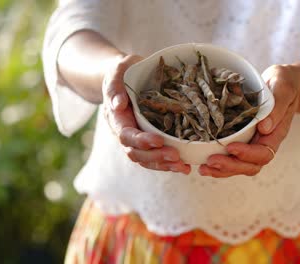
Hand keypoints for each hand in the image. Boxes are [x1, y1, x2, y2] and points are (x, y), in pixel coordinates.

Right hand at [103, 54, 190, 173]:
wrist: (127, 76)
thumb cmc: (123, 71)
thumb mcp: (117, 71)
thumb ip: (115, 86)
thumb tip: (118, 104)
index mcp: (117, 118)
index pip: (126, 135)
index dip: (142, 141)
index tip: (159, 140)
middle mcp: (125, 132)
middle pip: (136, 153)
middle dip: (156, 156)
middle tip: (176, 156)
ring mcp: (137, 139)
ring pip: (147, 159)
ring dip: (164, 165)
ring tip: (183, 167)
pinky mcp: (149, 140)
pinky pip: (156, 156)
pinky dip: (169, 164)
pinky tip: (184, 166)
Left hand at [199, 65, 298, 176]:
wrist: (280, 82)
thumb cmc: (283, 83)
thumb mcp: (283, 89)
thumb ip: (277, 108)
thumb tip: (264, 128)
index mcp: (276, 134)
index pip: (264, 153)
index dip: (247, 154)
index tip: (231, 147)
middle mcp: (263, 143)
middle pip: (250, 165)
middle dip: (230, 166)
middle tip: (211, 161)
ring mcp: (252, 143)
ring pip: (239, 165)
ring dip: (221, 170)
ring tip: (203, 168)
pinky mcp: (241, 139)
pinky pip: (231, 157)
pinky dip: (218, 163)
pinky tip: (203, 163)